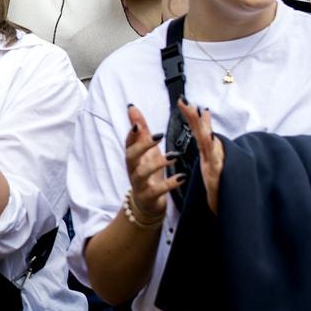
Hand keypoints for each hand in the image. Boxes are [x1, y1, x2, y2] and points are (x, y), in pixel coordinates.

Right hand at [123, 105, 182, 223]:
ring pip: (142, 173)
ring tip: (174, 156)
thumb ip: (140, 129)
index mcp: (132, 157)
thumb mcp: (145, 150)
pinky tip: (182, 177)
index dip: (131, 134)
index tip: (137, 124)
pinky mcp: (148, 196)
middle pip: (131, 156)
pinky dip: (169, 184)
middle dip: (143, 145)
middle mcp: (133, 169)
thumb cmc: (147, 172)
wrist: (145, 203)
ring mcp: (139, 183)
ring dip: (157, 163)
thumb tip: (131, 107)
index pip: (128, 142)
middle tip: (158, 136)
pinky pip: (157, 190)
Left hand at [177, 98, 223, 215]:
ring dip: (202, 128)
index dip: (190, 116)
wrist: (230, 207)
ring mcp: (218, 164)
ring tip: (195, 114)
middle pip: (203, 132)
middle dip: (193, 117)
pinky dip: (213, 149)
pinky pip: (215, 162)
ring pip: (209, 144)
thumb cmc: (220, 183)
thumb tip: (205, 116)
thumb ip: (206, 139)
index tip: (181, 100)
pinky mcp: (219, 176)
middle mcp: (215, 155)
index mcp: (209, 151)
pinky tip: (209, 139)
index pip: (198, 130)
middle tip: (183, 101)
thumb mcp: (209, 159)